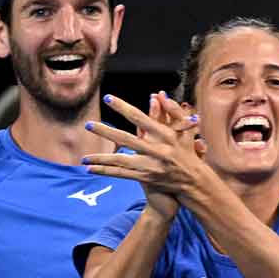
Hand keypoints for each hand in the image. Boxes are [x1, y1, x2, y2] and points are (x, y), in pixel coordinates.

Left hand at [83, 92, 212, 216]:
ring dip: (102, 159)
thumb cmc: (188, 152)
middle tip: (88, 125)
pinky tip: (91, 169)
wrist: (194, 183)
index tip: (107, 99)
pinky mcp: (147, 178)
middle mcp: (159, 151)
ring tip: (84, 157)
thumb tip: (158, 94)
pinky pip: (123, 175)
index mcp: (166, 135)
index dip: (123, 108)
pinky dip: (106, 172)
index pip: (140, 118)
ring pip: (122, 161)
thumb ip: (173, 111)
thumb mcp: (186, 131)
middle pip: (127, 140)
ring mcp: (152, 166)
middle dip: (107, 132)